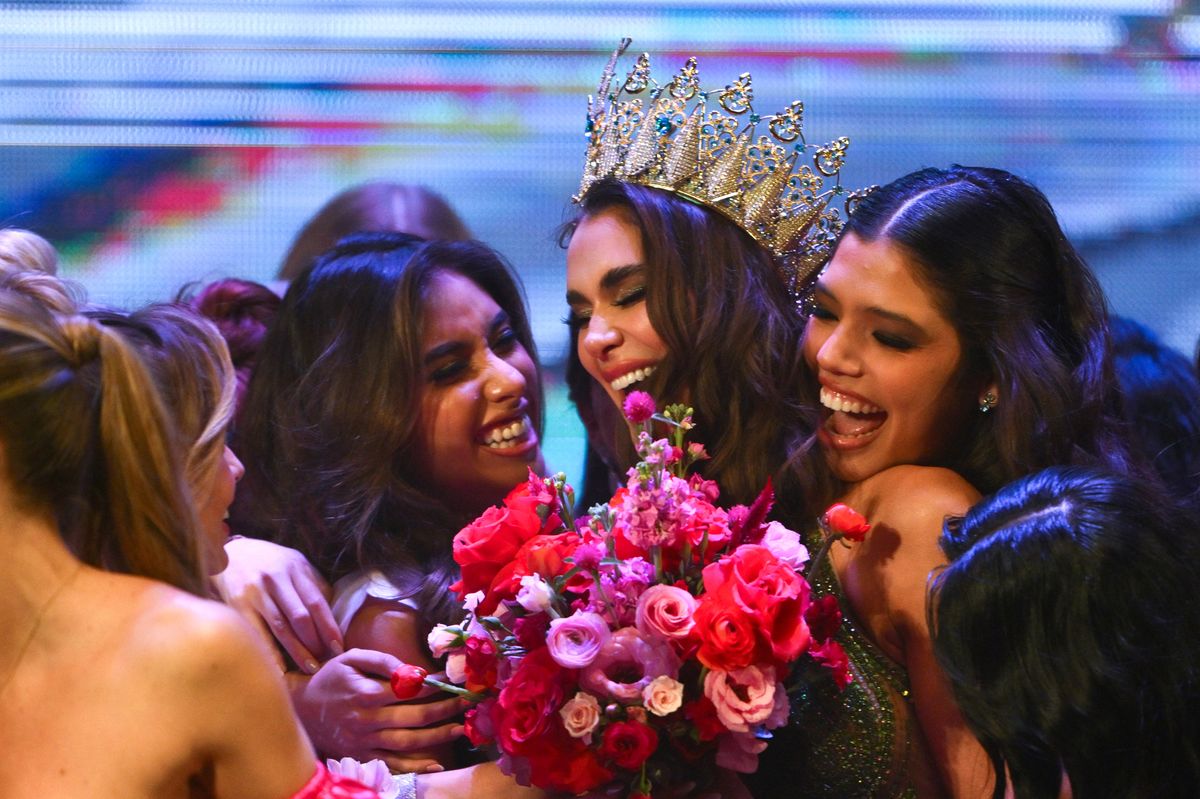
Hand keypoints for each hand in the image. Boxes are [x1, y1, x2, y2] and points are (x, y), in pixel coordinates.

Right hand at [215, 536, 342, 670]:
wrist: (229, 553)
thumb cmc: (270, 563)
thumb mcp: (294, 563)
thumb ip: (312, 585)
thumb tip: (334, 613)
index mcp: (295, 568)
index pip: (317, 602)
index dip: (329, 627)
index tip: (338, 647)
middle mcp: (277, 579)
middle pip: (300, 617)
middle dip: (315, 642)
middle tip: (325, 662)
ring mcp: (256, 592)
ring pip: (281, 627)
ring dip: (297, 651)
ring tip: (310, 668)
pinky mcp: (237, 604)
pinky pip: (256, 632)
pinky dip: (268, 652)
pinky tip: (279, 669)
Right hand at [289, 648, 468, 772]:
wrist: (301, 709)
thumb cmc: (331, 679)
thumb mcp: (351, 658)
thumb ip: (382, 660)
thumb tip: (411, 670)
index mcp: (366, 693)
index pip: (408, 690)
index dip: (433, 685)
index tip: (451, 681)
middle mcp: (367, 720)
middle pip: (414, 718)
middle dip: (444, 710)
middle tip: (466, 702)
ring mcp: (365, 742)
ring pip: (408, 743)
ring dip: (437, 737)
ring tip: (460, 728)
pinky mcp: (362, 756)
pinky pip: (393, 764)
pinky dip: (415, 766)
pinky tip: (436, 764)